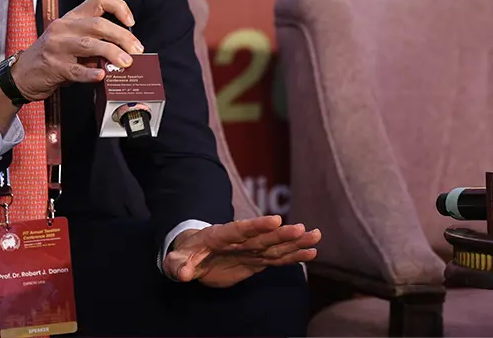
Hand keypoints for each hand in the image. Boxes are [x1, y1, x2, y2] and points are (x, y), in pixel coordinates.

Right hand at [12, 0, 143, 100]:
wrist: (22, 74)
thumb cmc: (50, 57)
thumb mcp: (70, 42)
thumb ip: (93, 42)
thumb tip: (121, 51)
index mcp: (71, 18)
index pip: (98, 0)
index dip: (118, 7)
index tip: (130, 22)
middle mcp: (64, 28)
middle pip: (99, 24)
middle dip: (122, 36)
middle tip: (136, 49)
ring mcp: (57, 47)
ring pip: (89, 44)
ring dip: (112, 53)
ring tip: (126, 63)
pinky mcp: (54, 67)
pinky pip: (76, 70)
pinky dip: (90, 73)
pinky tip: (102, 76)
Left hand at [162, 216, 320, 287]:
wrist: (194, 254)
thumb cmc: (184, 255)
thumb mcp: (176, 261)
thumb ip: (178, 265)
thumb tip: (182, 273)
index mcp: (219, 236)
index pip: (239, 230)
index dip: (257, 225)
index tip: (275, 220)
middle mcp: (240, 240)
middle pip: (263, 237)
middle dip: (282, 234)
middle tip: (302, 229)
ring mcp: (250, 249)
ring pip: (275, 245)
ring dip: (295, 241)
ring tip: (315, 235)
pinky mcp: (257, 260)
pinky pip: (277, 258)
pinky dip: (294, 256)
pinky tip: (311, 251)